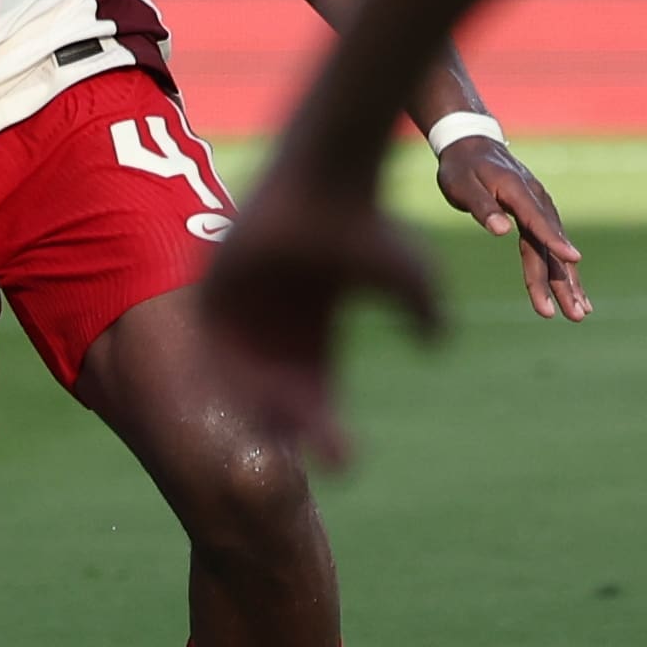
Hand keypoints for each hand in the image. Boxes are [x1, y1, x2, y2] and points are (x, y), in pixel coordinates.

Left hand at [184, 177, 437, 478]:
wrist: (324, 184)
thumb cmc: (366, 227)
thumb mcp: (408, 277)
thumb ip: (423, 312)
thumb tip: (436, 343)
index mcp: (309, 337)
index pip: (313, 397)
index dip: (325, 430)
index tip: (345, 462)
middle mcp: (271, 331)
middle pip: (276, 396)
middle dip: (294, 429)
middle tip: (311, 458)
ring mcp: (239, 313)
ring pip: (243, 377)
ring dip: (261, 408)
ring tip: (282, 436)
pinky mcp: (212, 291)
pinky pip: (211, 344)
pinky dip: (225, 372)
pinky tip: (243, 399)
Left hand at [430, 130, 590, 324]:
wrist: (474, 146)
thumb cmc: (463, 168)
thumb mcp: (462, 183)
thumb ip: (481, 206)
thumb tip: (500, 230)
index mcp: (517, 191)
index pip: (536, 219)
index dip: (553, 240)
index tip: (573, 259)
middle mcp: (536, 201)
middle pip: (549, 246)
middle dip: (562, 281)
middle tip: (574, 314)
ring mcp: (541, 210)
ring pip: (555, 251)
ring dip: (568, 282)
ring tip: (580, 313)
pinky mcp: (539, 218)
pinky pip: (551, 248)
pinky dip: (564, 271)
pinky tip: (575, 294)